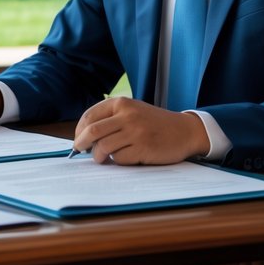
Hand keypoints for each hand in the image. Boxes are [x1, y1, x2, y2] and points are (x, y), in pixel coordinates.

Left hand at [70, 97, 209, 164]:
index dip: (79, 130)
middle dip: (81, 144)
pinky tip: (124, 157)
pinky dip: (117, 161)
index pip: (90, 116)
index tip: (78, 140)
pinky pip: (119, 158)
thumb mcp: (132, 111)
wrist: (185, 130)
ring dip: (98, 156)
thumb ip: (110, 118)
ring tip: (102, 158)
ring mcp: (136, 132)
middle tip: (79, 151)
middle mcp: (128, 115)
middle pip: (92, 131)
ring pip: (103, 147)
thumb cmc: (154, 123)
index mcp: (122, 103)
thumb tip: (83, 136)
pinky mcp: (143, 148)